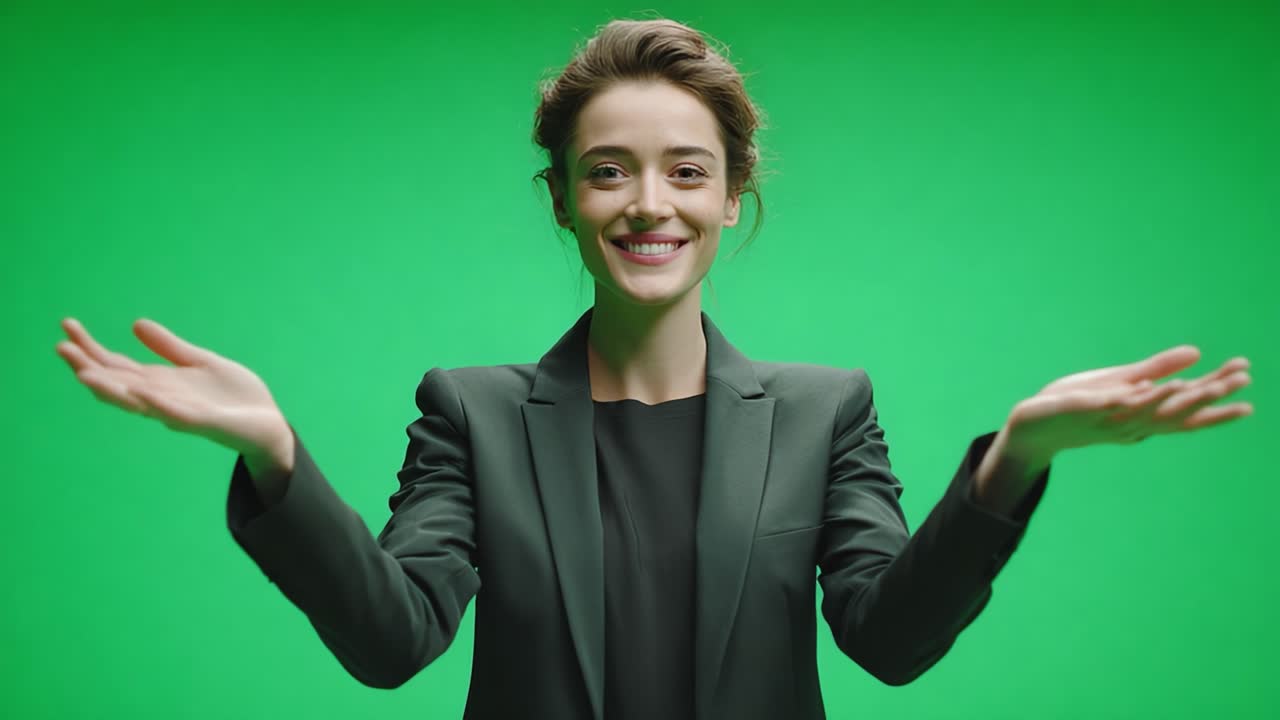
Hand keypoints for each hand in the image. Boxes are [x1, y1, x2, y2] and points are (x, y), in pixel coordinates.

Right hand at [55, 317, 292, 462]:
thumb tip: (136, 324)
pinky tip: (143, 393)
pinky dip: (159, 405)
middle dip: (88, 367)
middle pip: (117, 383)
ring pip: (138, 403)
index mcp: (159, 383)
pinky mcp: (204, 422)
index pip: (116, 366)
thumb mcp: (200, 362)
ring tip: (85, 374)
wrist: (267, 422)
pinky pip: (177, 415)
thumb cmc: (233, 396)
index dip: (90, 348)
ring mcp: (180, 412)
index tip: (67, 326)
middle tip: (61, 347)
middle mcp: (162, 399)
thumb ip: (170, 348)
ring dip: (112, 389)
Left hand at [1004, 345, 1252, 460]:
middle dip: (1211, 396)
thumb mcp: (1123, 383)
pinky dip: (1136, 398)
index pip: (1187, 412)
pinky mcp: (1087, 410)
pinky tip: (1154, 385)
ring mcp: (1111, 420)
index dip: (1218, 405)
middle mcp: (1132, 424)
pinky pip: (1116, 406)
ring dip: (1181, 397)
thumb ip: (1157, 369)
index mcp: (1143, 416)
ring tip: (1211, 383)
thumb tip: (1197, 353)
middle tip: (1243, 380)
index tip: (1249, 394)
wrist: (1035, 426)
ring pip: (1152, 411)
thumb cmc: (1080, 405)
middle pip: (1178, 412)